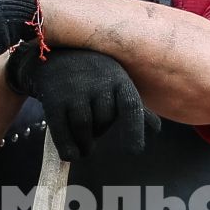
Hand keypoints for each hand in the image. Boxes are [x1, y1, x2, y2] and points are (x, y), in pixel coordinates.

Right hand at [5, 45, 159, 161]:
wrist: (53, 54)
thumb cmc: (92, 73)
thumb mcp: (115, 82)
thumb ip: (134, 107)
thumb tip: (156, 129)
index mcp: (119, 80)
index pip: (131, 106)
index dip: (134, 130)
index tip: (133, 152)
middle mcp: (98, 83)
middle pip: (104, 121)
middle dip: (100, 131)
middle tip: (93, 129)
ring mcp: (74, 90)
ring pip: (84, 128)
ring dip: (84, 143)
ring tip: (84, 146)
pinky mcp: (54, 99)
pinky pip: (62, 130)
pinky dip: (67, 147)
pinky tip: (70, 154)